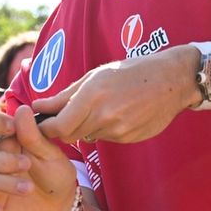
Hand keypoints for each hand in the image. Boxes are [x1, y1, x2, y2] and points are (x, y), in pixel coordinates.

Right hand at [0, 105, 78, 210]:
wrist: (61, 204)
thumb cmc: (55, 173)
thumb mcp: (50, 154)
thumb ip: (34, 135)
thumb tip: (22, 109)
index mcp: (6, 138)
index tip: (11, 129)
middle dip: (1, 160)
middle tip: (27, 164)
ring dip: (4, 182)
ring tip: (29, 188)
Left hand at [33, 46, 199, 144]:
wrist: (171, 81)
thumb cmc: (130, 72)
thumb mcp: (94, 76)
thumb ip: (64, 95)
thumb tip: (38, 106)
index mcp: (92, 96)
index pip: (59, 126)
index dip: (46, 128)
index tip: (41, 124)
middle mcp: (104, 116)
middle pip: (70, 135)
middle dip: (62, 128)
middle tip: (62, 117)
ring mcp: (118, 130)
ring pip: (87, 136)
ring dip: (84, 127)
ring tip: (99, 107)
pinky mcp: (128, 138)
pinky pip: (106, 138)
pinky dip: (103, 129)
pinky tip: (117, 113)